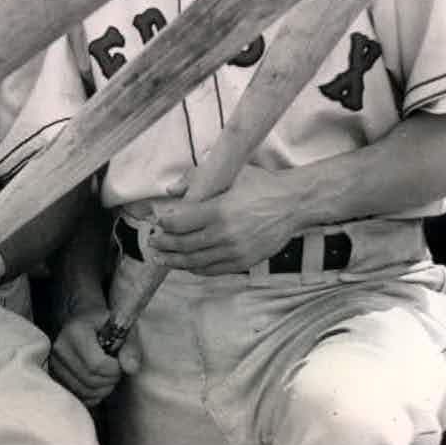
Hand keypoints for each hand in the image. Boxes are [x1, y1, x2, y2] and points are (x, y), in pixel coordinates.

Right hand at [49, 310, 139, 406]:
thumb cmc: (106, 324)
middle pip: (90, 380)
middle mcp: (60, 348)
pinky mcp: (55, 376)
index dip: (115, 370)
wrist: (85, 321)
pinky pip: (78, 397)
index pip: (97, 365)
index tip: (120, 362)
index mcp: (75, 331)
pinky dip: (93, 396)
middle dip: (110, 380)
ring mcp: (54, 364)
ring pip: (84, 391)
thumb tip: (130, 368)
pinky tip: (98, 383)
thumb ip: (130, 347)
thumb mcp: (123, 329)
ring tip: (107, 375)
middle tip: (116, 370)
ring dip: (103, 389)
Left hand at [148, 165, 305, 274]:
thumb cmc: (260, 185)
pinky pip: (213, 270)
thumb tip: (172, 189)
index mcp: (218, 211)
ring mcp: (235, 250)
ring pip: (196, 261)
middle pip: (183, 244)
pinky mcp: (244, 261)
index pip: (178, 223)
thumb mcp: (230, 174)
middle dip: (163, 244)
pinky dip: (196, 269)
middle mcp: (225, 234)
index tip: (155, 222)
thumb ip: (197, 179)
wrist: (293, 204)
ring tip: (161, 258)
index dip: (163, 224)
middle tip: (152, 242)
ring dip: (174, 260)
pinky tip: (186, 265)